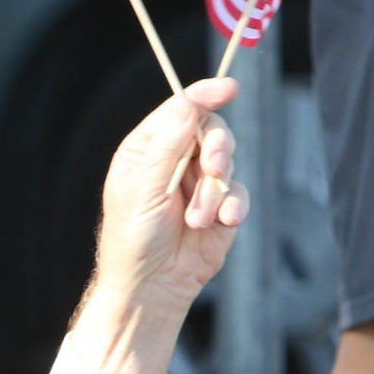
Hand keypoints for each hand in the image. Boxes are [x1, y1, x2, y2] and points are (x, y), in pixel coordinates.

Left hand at [68, 78, 250, 373]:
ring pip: (228, 162)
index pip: (180, 110)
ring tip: (196, 219)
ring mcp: (200, 182)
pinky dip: (233, 206)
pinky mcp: (221, 206)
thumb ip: (167, 146)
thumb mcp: (144, 188)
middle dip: (217, 148)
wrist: (152, 285)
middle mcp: (176, 160)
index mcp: (148, 148)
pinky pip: (239, 192)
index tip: (227, 88)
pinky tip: (221, 222)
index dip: (204, 94)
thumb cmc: (134, 238)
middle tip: (213, 167)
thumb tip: (187, 106)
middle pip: (212, 130)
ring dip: (215, 191)